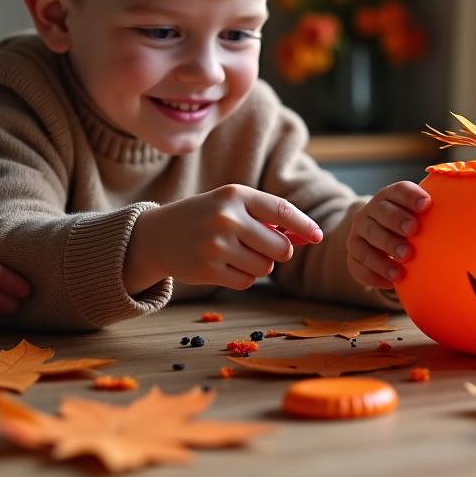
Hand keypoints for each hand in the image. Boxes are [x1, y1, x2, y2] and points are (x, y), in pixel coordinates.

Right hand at [124, 184, 322, 292]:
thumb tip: (310, 236)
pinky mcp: (208, 270)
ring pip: (266, 267)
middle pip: (281, 248)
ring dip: (260, 265)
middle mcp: (226, 218)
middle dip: (279, 251)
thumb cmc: (206, 217)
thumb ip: (270, 219)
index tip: (319, 236)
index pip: (282, 211)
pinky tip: (224, 265)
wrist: (157, 235)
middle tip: (262, 246)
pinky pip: (248, 282)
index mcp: (235, 195)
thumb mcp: (234, 206)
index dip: (304, 225)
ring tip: (237, 253)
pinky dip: (244, 277)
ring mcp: (216, 246)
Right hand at [347, 181, 429, 287]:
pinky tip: (392, 282)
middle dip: (396, 222)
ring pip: (365, 243)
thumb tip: (472, 210)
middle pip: (379, 214)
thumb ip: (438, 211)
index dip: (411, 196)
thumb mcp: (420, 213)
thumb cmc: (411, 224)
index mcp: (388, 197)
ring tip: (402, 269)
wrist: (380, 234)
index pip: (397, 191)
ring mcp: (357, 235)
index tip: (427, 204)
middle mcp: (369, 213)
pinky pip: (358, 266)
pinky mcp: (353, 257)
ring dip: (384, 256)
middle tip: (413, 232)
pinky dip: (374, 275)